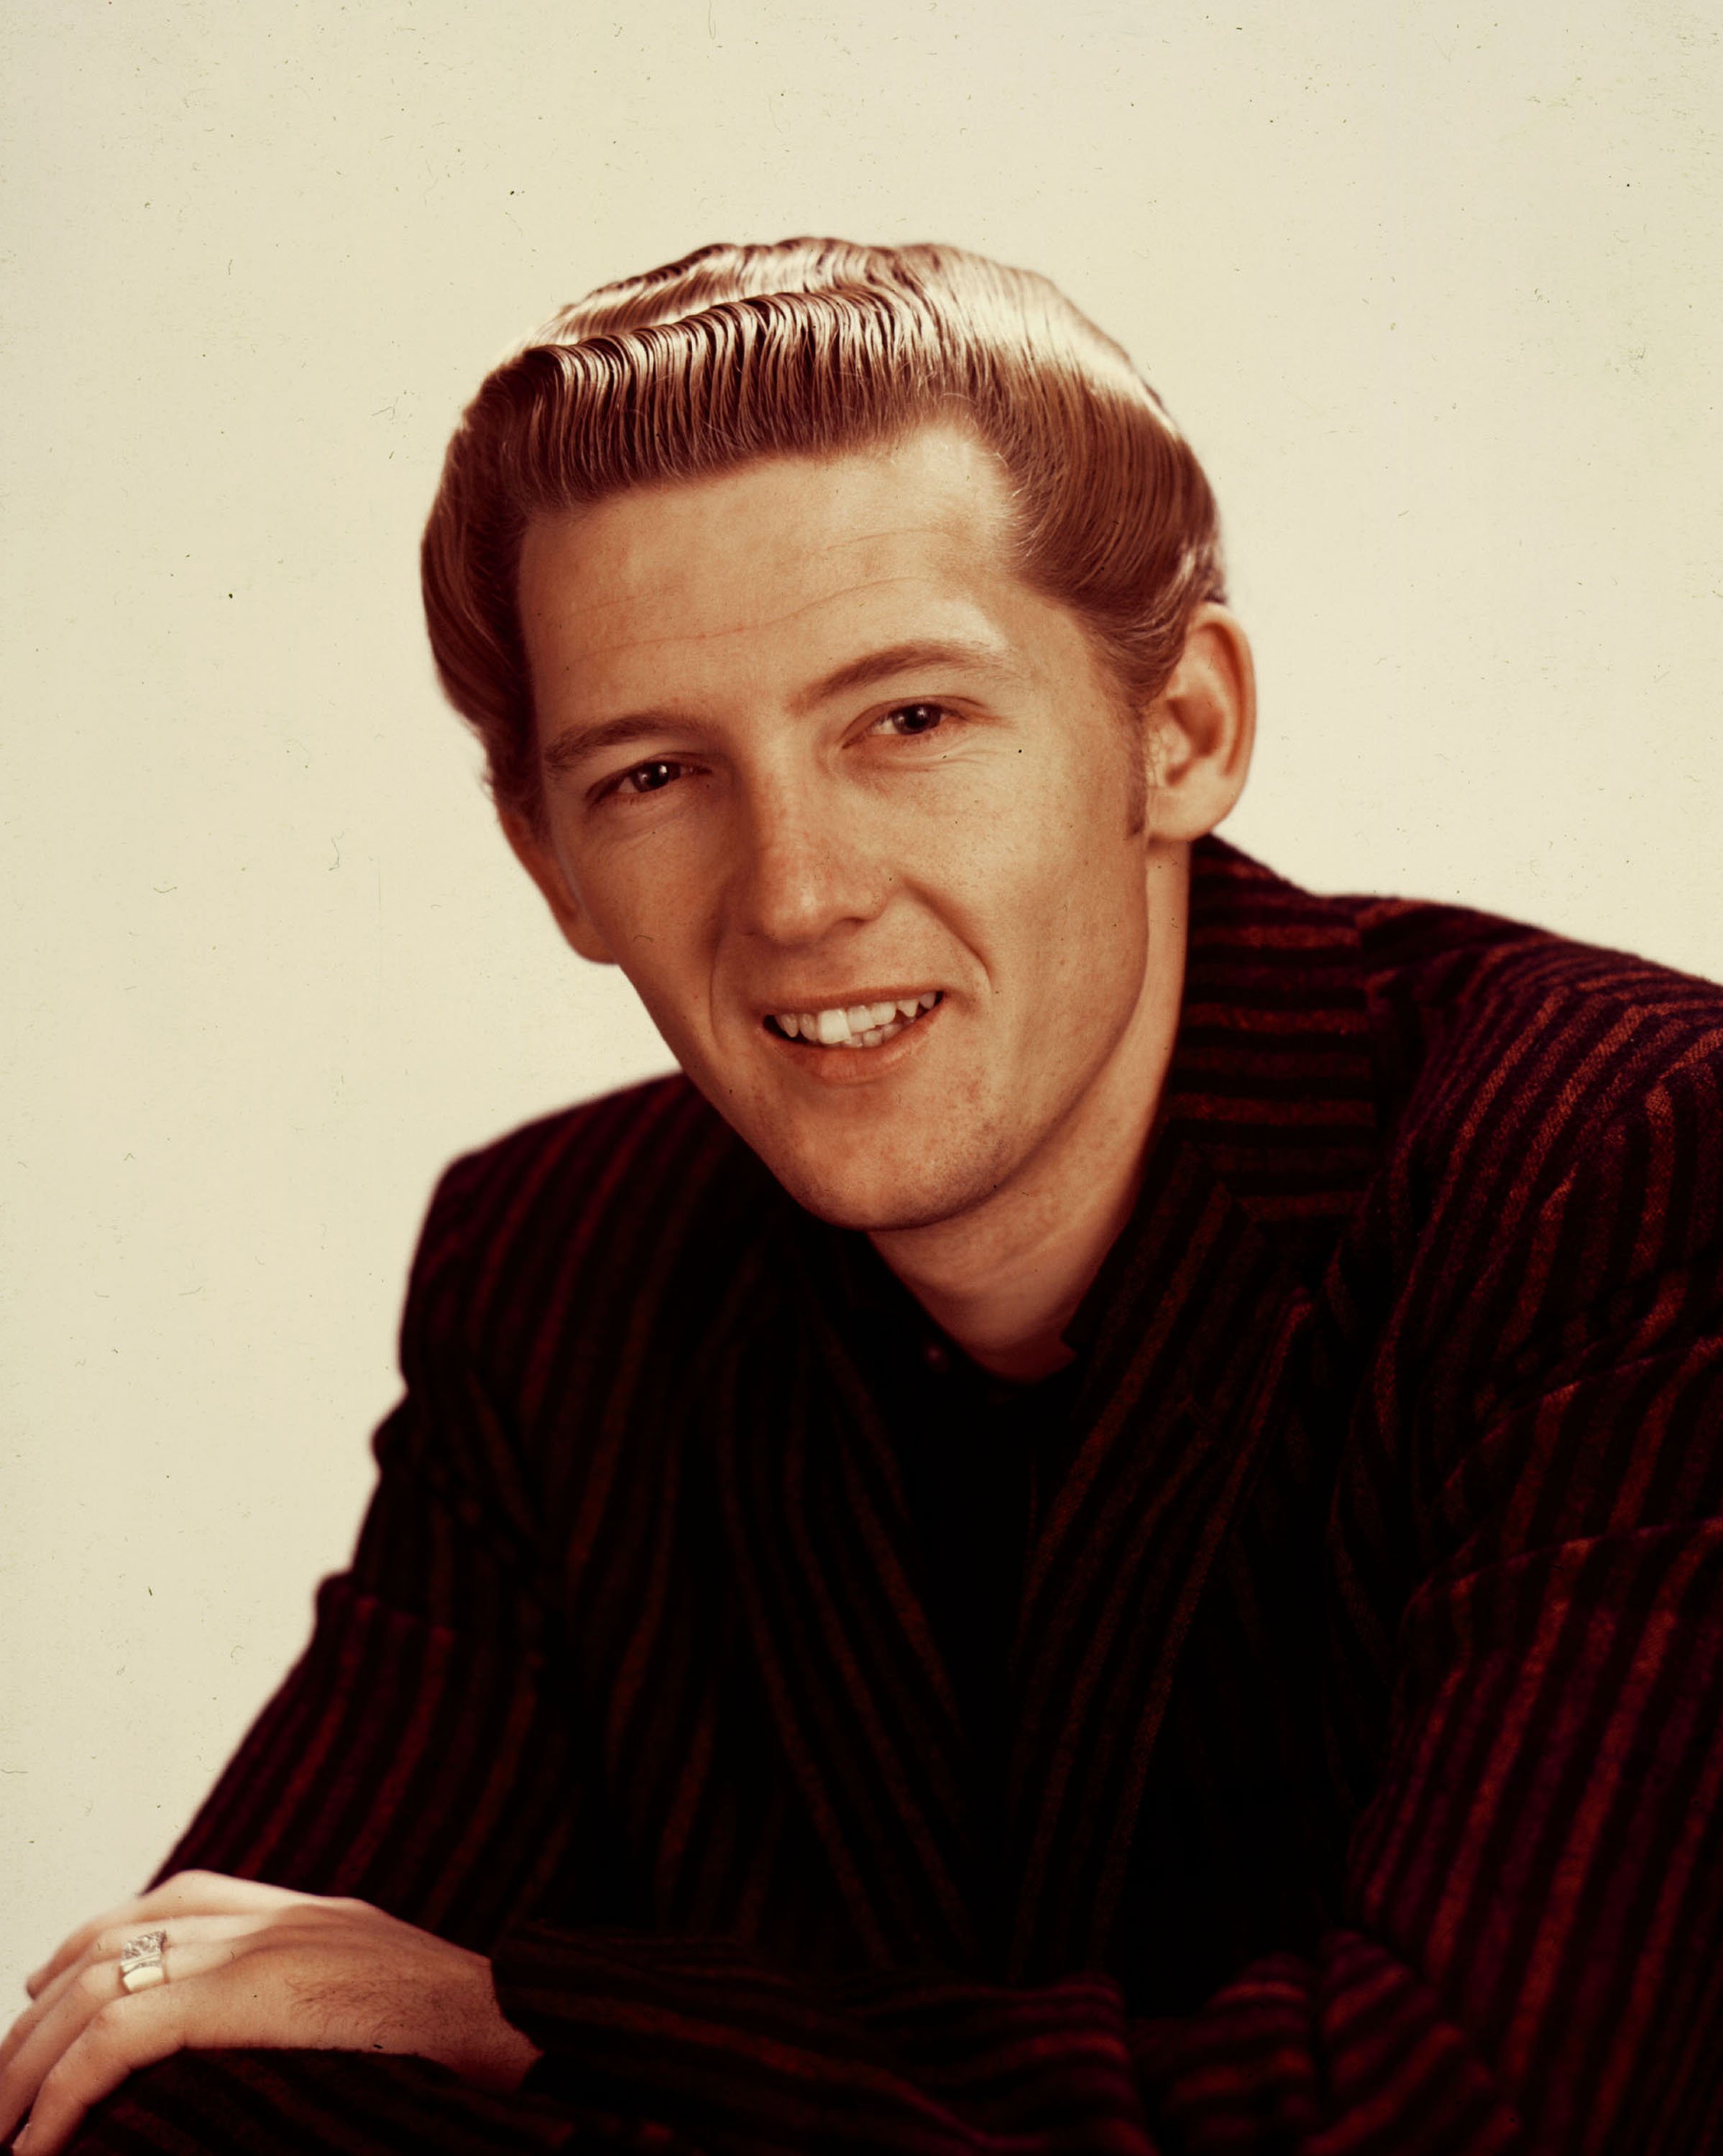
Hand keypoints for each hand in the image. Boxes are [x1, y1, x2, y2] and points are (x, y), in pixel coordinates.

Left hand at [1, 1871, 540, 2154]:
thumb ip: (320, 1998)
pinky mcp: (259, 1994)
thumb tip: (266, 2044)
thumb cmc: (469, 2047)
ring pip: (103, 1983)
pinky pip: (125, 2032)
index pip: (175, 1898)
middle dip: (40, 2020)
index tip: (44, 2001)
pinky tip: (41, 2140)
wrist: (531, 2027)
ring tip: (6, 2129)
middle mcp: (280, 1916)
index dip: (93, 1941)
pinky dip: (66, 2088)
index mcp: (310, 1914)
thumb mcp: (384, 2000)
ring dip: (31, 2064)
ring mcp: (269, 1947)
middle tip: (3, 2093)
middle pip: (120, 1939)